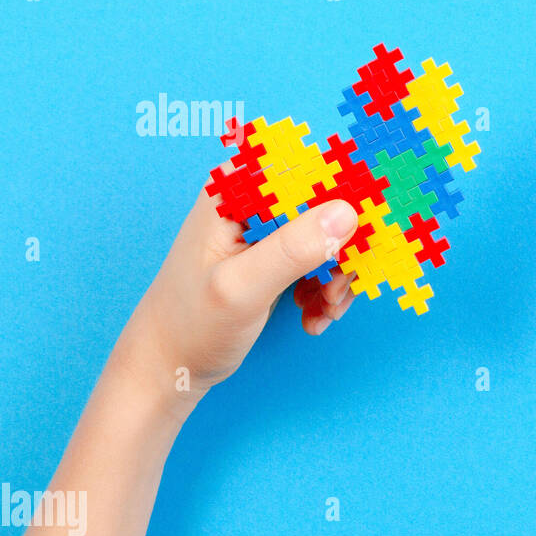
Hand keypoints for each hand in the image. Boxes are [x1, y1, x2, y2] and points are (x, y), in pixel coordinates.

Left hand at [118, 185, 360, 398]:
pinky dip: (327, 291)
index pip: (304, 169)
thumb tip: (348, 213)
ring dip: (339, 276)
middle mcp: (252, 203)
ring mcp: (266, 232)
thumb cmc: (190, 326)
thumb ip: (292, 250)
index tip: (365, 231)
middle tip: (335, 291)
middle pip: (325, 204)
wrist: (169, 366)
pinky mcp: (276, 258)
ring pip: (330, 236)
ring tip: (324, 310)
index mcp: (234, 192)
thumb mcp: (242, 289)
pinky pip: (322, 262)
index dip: (343, 192)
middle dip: (343, 249)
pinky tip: (315, 316)